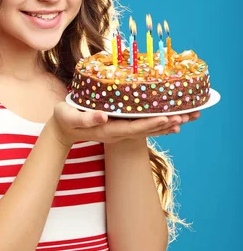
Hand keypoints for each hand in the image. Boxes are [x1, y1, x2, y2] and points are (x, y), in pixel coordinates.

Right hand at [50, 101, 200, 147]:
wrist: (62, 130)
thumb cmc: (64, 119)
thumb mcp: (70, 116)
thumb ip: (86, 118)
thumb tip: (104, 116)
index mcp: (108, 131)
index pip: (134, 128)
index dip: (151, 124)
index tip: (167, 118)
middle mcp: (118, 134)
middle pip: (146, 130)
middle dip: (166, 124)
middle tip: (186, 116)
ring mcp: (121, 132)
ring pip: (148, 130)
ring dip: (167, 125)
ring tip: (187, 118)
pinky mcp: (121, 128)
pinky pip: (144, 127)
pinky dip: (159, 125)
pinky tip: (172, 123)